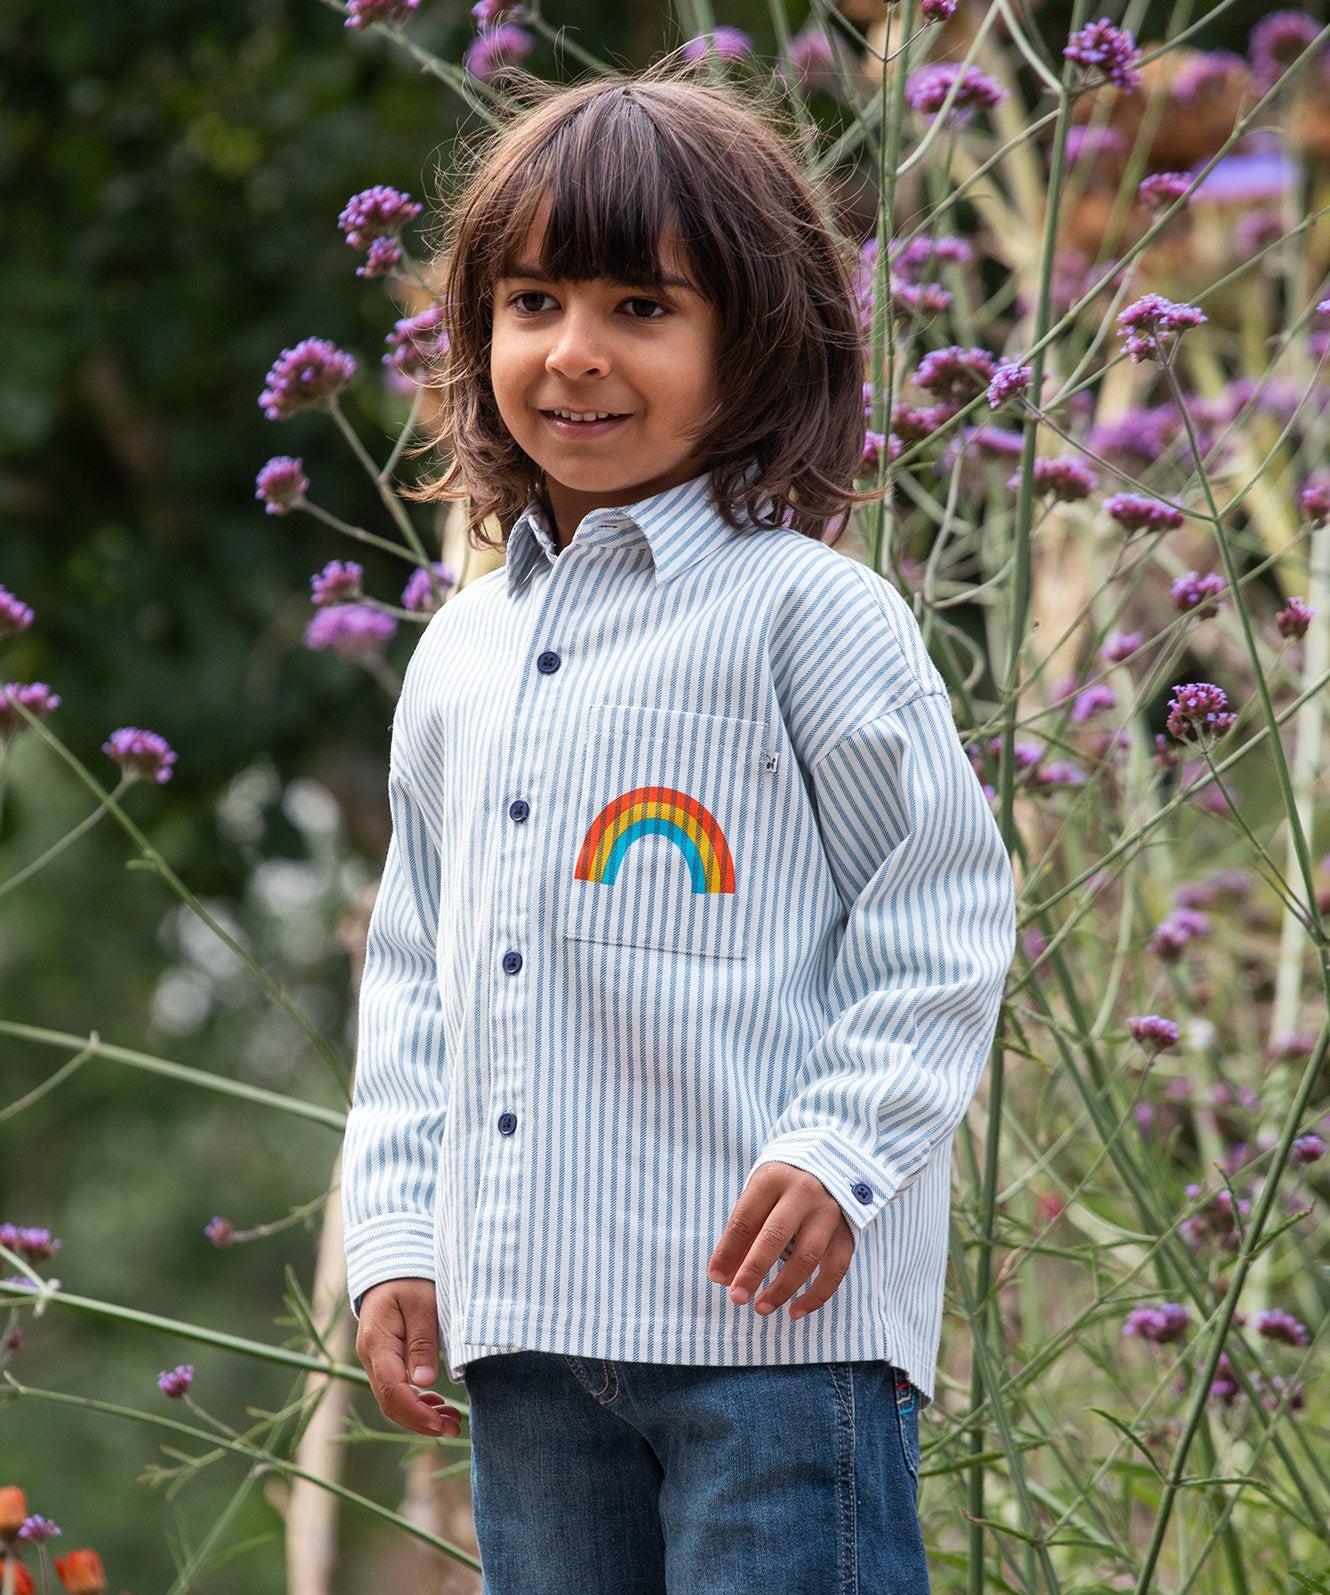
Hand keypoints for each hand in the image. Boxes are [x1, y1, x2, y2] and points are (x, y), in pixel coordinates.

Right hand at [356, 1277, 462, 1437]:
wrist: (393, 1263)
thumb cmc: (411, 1279)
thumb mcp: (423, 1303)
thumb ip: (422, 1341)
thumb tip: (424, 1382)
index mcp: (378, 1342)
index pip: (393, 1390)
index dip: (416, 1413)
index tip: (441, 1425)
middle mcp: (371, 1356)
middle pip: (391, 1402)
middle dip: (421, 1422)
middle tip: (454, 1429)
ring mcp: (376, 1360)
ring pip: (394, 1400)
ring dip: (421, 1415)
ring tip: (452, 1423)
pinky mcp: (387, 1360)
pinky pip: (397, 1389)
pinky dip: (418, 1402)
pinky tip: (439, 1406)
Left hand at [707, 1164, 854, 1320]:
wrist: (830, 1165)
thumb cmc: (783, 1187)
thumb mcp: (759, 1196)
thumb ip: (744, 1233)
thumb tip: (726, 1277)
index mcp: (773, 1180)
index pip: (745, 1219)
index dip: (728, 1251)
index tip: (717, 1278)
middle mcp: (803, 1193)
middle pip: (774, 1237)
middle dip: (752, 1271)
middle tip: (737, 1297)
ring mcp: (828, 1214)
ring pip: (805, 1258)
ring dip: (782, 1288)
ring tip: (761, 1307)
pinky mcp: (846, 1234)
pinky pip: (834, 1271)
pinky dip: (815, 1296)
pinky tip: (795, 1311)